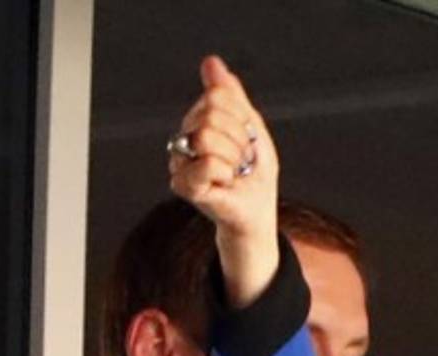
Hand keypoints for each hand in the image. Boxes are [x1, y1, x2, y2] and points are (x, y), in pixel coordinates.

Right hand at [169, 55, 279, 307]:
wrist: (257, 210)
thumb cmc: (253, 172)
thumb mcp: (250, 124)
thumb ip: (230, 94)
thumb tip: (210, 63)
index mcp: (197, 120)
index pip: (216, 96)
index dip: (241, 117)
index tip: (247, 139)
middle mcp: (183, 139)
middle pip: (210, 114)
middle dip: (238, 138)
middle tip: (241, 159)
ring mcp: (180, 162)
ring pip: (206, 136)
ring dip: (233, 156)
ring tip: (234, 171)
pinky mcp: (184, 186)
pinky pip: (207, 163)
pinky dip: (226, 173)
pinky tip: (224, 183)